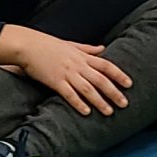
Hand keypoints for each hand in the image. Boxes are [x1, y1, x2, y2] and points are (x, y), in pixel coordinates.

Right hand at [0, 26, 131, 115]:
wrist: (28, 45)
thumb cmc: (48, 44)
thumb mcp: (71, 44)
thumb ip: (88, 48)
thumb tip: (103, 48)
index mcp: (82, 56)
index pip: (106, 65)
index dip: (119, 75)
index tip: (129, 84)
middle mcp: (78, 65)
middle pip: (100, 79)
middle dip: (114, 92)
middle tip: (124, 104)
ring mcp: (67, 73)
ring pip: (88, 89)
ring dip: (100, 101)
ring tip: (109, 112)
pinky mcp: (55, 81)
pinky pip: (69, 94)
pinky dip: (78, 103)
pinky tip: (86, 112)